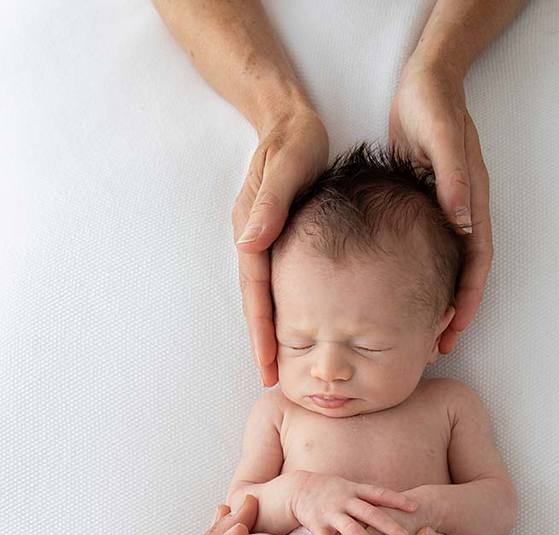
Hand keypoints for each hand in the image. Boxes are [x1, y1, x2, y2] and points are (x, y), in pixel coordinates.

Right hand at [233, 108, 328, 386]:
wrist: (289, 119)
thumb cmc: (293, 140)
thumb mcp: (286, 163)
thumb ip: (270, 201)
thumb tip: (250, 242)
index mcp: (253, 228)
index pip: (256, 287)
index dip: (262, 326)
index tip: (265, 360)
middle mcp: (254, 239)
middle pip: (256, 299)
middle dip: (262, 341)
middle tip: (269, 380)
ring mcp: (264, 241)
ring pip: (265, 295)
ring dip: (270, 331)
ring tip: (277, 367)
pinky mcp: (277, 239)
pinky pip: (278, 283)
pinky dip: (283, 310)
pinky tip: (296, 330)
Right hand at [291, 473, 418, 534]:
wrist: (299, 488)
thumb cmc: (332, 491)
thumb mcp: (351, 489)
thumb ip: (370, 499)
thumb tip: (398, 507)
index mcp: (355, 491)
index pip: (379, 494)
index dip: (397, 500)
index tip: (415, 507)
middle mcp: (344, 500)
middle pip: (369, 513)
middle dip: (388, 524)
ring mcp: (330, 513)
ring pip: (351, 530)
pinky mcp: (317, 525)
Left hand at [388, 57, 491, 340]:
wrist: (425, 81)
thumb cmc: (433, 105)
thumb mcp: (442, 139)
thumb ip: (452, 180)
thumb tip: (462, 223)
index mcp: (473, 202)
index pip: (477, 262)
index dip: (469, 299)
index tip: (455, 329)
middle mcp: (464, 212)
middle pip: (465, 273)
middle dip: (456, 311)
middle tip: (437, 346)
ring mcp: (448, 211)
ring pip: (448, 267)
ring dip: (439, 299)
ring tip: (422, 331)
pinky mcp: (430, 207)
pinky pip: (431, 252)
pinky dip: (423, 277)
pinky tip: (402, 294)